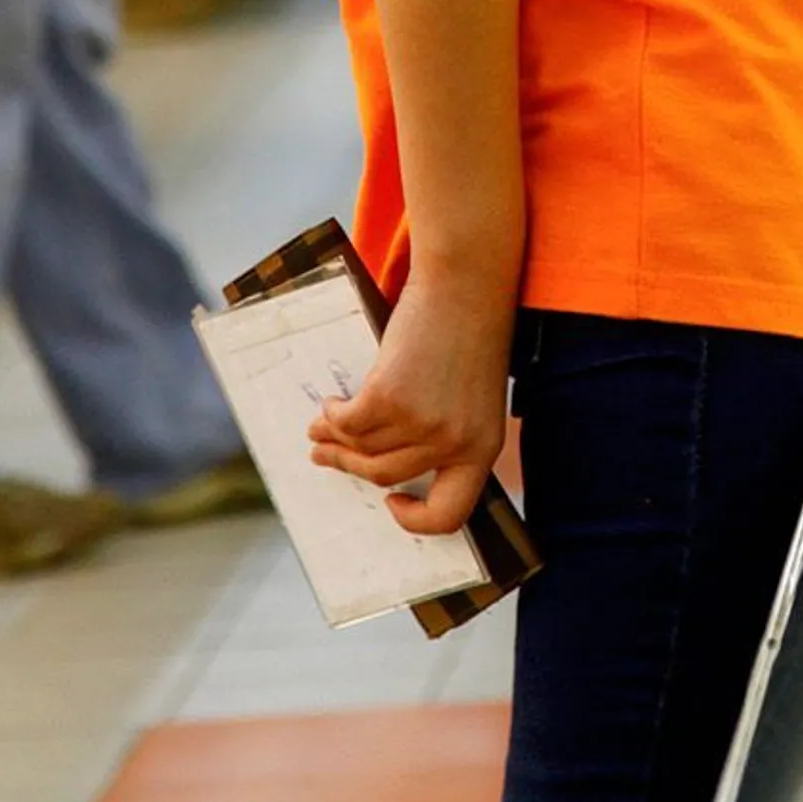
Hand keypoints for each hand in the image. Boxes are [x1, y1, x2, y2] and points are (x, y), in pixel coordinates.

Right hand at [308, 274, 509, 535]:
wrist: (468, 281)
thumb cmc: (469, 332)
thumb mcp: (470, 394)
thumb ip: (443, 430)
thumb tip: (385, 463)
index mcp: (482, 448)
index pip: (450, 515)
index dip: (416, 520)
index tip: (394, 502)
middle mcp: (453, 443)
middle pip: (386, 477)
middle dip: (350, 467)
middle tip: (325, 456)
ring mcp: (422, 423)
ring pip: (362, 448)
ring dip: (334, 440)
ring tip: (320, 428)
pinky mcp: (390, 397)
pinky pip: (348, 421)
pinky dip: (332, 416)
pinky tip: (330, 404)